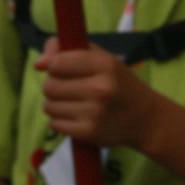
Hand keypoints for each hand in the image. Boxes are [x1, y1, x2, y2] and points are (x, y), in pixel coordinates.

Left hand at [36, 38, 152, 148]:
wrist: (145, 118)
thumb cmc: (120, 84)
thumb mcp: (103, 59)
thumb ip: (69, 51)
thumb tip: (39, 64)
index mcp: (105, 65)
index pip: (57, 63)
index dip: (55, 66)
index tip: (64, 70)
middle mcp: (99, 88)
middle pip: (49, 85)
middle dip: (55, 86)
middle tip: (72, 89)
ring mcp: (93, 113)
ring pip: (49, 106)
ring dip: (56, 104)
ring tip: (75, 104)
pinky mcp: (88, 133)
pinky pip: (54, 124)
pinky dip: (61, 121)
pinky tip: (77, 117)